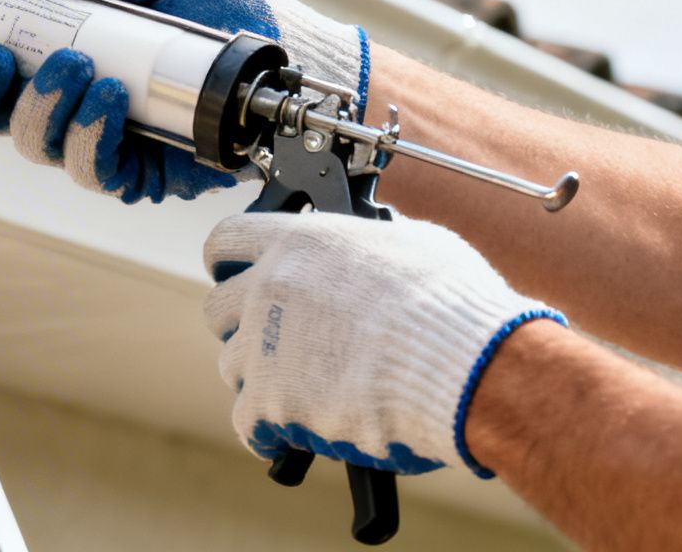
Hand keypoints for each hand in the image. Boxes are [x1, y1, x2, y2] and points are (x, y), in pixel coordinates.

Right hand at [0, 0, 369, 202]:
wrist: (290, 54)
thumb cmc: (222, 9)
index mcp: (53, 50)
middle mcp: (62, 100)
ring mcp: (95, 139)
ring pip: (30, 145)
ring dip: (41, 109)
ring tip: (82, 71)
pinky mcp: (137, 173)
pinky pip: (91, 172)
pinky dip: (89, 139)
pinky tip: (108, 105)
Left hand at [203, 210, 563, 475]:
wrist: (464, 366)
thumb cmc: (452, 306)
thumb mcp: (414, 245)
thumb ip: (373, 244)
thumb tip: (377, 243)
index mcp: (299, 244)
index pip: (226, 242)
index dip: (228, 262)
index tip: (233, 273)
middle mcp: (269, 288)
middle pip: (217, 306)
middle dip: (240, 324)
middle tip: (271, 339)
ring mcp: (264, 345)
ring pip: (231, 364)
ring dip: (257, 377)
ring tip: (294, 390)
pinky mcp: (272, 401)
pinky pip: (247, 421)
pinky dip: (264, 433)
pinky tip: (281, 439)